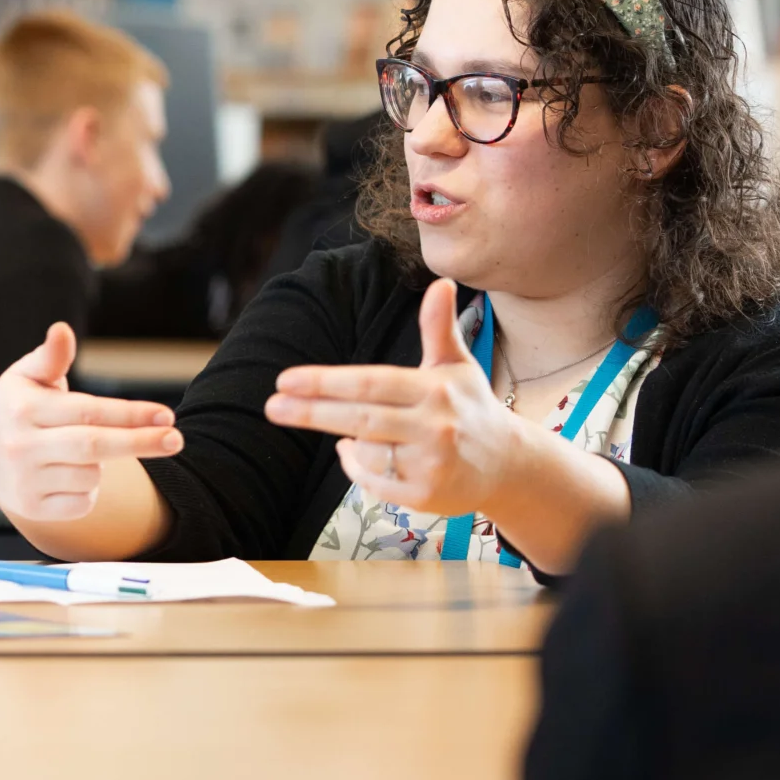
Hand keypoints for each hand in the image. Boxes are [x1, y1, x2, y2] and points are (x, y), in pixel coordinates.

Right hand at [0, 323, 182, 522]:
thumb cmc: (18, 406)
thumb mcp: (27, 376)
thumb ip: (50, 356)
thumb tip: (62, 330)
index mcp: (23, 408)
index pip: (87, 412)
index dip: (130, 413)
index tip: (166, 415)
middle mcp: (20, 445)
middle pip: (94, 447)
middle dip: (140, 442)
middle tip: (176, 439)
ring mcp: (24, 480)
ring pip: (92, 476)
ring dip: (103, 464)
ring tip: (85, 451)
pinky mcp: (31, 507)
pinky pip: (82, 502)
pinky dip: (89, 490)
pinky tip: (72, 474)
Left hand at [263, 277, 521, 514]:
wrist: (509, 465)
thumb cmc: (470, 407)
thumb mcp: (456, 365)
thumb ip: (438, 327)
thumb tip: (441, 282)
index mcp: (435, 390)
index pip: (371, 382)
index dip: (325, 381)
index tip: (285, 380)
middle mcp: (434, 428)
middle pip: (360, 419)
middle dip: (310, 412)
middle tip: (271, 406)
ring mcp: (429, 465)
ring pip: (364, 452)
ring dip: (346, 440)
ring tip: (347, 429)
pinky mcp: (424, 497)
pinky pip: (372, 482)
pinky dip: (357, 466)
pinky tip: (357, 451)